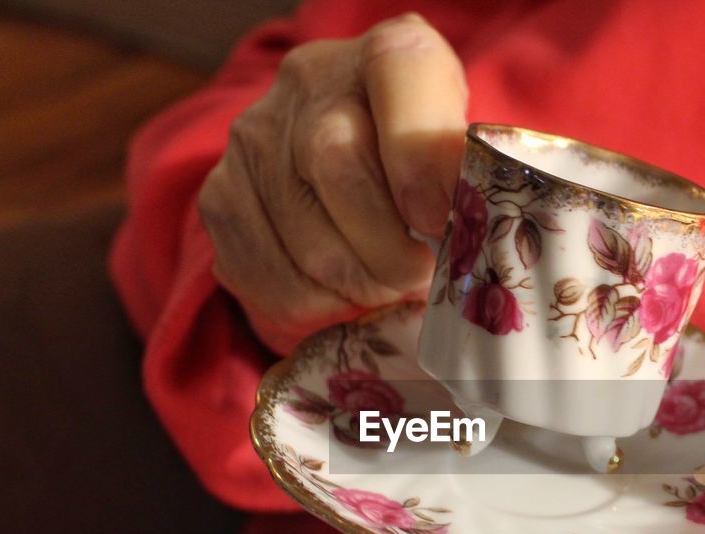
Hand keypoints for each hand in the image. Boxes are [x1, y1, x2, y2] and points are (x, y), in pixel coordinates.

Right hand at [198, 13, 466, 353]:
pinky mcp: (221, 198)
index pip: (402, 70)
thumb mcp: (460, 152)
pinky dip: (316, 307)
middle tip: (418, 278)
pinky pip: (270, 279)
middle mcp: (309, 83)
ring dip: (358, 288)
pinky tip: (341, 293)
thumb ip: (473, 175)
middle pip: (338, 162)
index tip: (440, 218)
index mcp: (387, 55)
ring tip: (384, 286)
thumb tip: (484, 237)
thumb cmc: (421, 167)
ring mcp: (253, 139)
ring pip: (306, 240)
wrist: (341, 167)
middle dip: (390, 249)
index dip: (421, 152)